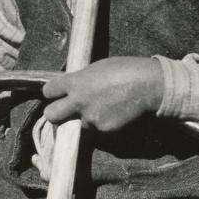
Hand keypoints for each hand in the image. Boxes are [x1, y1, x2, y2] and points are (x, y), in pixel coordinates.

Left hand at [43, 57, 163, 132]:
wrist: (149, 85)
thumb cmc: (126, 70)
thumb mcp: (98, 68)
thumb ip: (81, 80)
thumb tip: (72, 87)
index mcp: (76, 82)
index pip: (48, 90)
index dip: (53, 92)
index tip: (58, 93)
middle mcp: (79, 101)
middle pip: (51, 115)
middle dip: (55, 114)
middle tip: (64, 111)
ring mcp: (91, 118)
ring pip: (77, 124)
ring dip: (84, 119)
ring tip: (102, 107)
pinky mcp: (104, 130)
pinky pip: (96, 130)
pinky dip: (102, 124)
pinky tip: (114, 113)